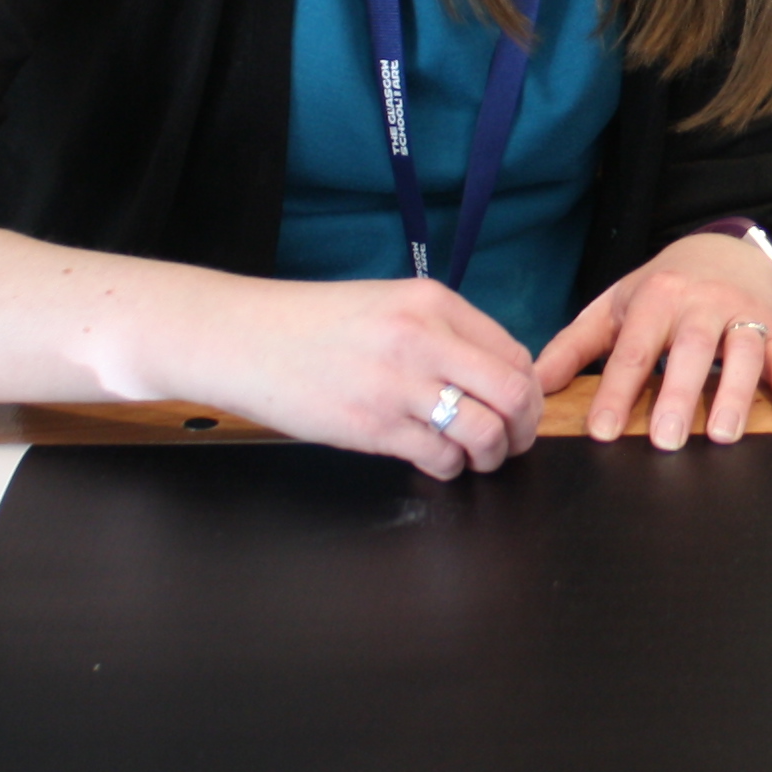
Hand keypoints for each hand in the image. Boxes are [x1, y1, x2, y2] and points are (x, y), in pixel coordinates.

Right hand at [191, 274, 540, 479]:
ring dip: (492, 454)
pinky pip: (440, 458)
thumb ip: (442, 331)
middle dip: (525, 426)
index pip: (513, 352)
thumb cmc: (311, 324)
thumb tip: (492, 373)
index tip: (521, 407)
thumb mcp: (388, 304)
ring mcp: (398, 385)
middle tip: (515, 441)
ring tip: (478, 457)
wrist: (244, 338)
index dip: (527, 389)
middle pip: (514, 393)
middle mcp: (423, 340)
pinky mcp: (373, 426)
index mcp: (433, 303)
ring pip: (486, 432)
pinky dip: (451, 468)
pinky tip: (439, 463)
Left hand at [537, 230, 771, 448]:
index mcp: (656, 298)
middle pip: (692, 350)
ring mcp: (742, 313)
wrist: (724, 249)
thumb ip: (573, 347)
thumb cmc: (661, 289)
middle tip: (665, 440)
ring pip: (744, 352)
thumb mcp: (614, 308)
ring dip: (736, 394)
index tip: (602, 431)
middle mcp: (702, 303)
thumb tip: (534, 383)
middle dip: (679, 395)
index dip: (616, 391)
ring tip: (723, 436)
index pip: (634, 350)